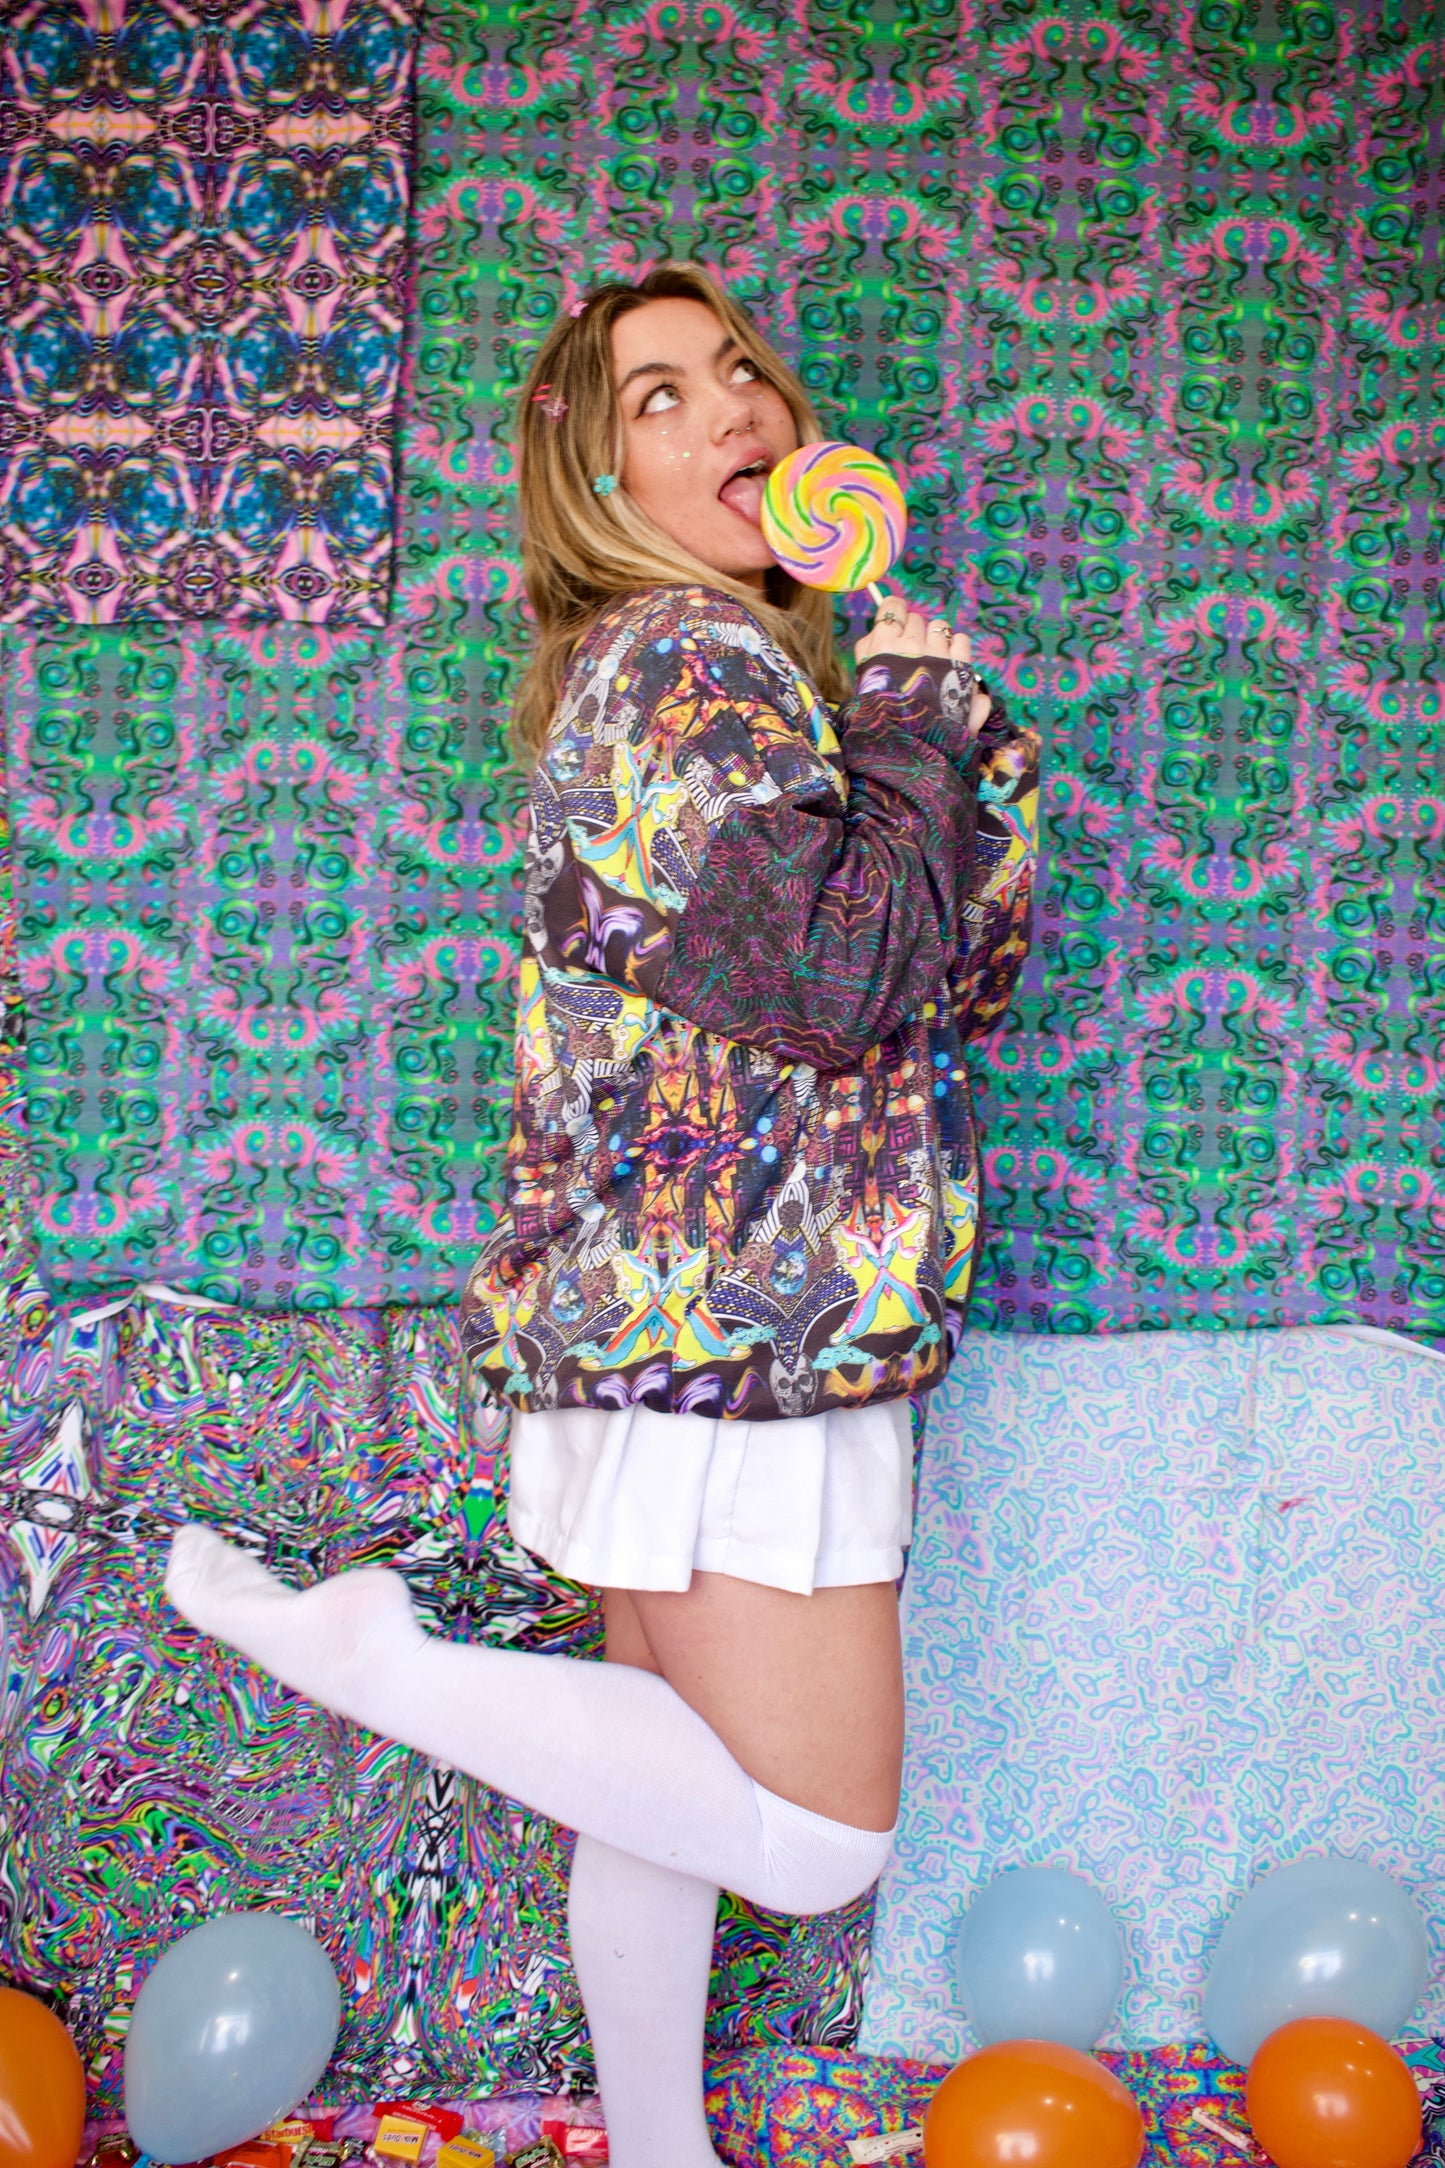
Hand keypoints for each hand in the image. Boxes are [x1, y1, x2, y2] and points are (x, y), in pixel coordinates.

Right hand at [855, 598, 993, 736]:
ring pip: (940, 626)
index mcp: (882, 645)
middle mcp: (910, 643)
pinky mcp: (959, 665)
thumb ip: (867, 651)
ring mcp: (937, 652)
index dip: (895, 613)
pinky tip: (951, 665)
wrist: (906, 747)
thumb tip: (879, 630)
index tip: (897, 624)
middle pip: (917, 619)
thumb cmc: (880, 716)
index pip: (891, 606)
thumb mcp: (862, 681)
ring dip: (938, 639)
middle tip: (913, 657)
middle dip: (915, 633)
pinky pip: (961, 640)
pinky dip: (958, 648)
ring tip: (934, 662)